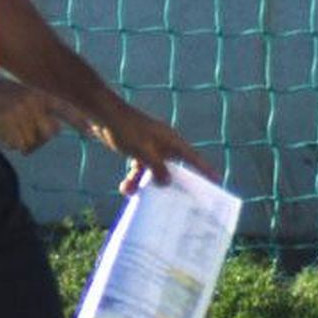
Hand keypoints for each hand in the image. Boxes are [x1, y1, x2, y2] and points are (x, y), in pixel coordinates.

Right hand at [0, 73, 89, 153]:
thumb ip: (36, 111)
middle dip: (37, 142)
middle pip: (49, 135)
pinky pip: (16, 144)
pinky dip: (8, 143)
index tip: (94, 134)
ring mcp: (20, 110)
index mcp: (38, 94)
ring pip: (30, 143)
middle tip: (21, 140)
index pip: (65, 109)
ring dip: (18, 143)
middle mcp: (33, 101)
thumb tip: (51, 132)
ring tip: (5, 130)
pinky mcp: (6, 119)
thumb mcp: (19, 96)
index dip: (80, 122)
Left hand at [93, 105, 217, 194]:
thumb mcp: (143, 152)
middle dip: (170, 184)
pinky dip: (133, 179)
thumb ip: (157, 168)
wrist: (100, 114)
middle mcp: (162, 144)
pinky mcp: (135, 149)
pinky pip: (139, 170)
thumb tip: (167, 183)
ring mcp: (149, 146)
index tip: (217, 180)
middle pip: (173, 168)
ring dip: (143, 183)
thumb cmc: (125, 128)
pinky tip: (125, 188)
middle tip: (175, 202)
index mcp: (170, 140)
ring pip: (152, 172)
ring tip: (130, 191)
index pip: (193, 157)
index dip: (205, 169)